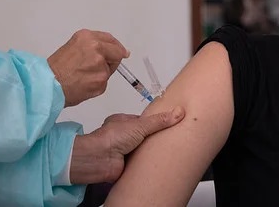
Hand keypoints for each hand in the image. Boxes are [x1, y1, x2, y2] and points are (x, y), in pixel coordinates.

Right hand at [48, 29, 128, 106]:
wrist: (48, 84)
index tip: (122, 51)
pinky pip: (104, 82)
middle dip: (113, 60)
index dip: (116, 47)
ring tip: (83, 77)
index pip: (110, 39)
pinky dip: (97, 85)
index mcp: (87, 37)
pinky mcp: (101, 79)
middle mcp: (95, 48)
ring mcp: (100, 64)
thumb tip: (111, 51)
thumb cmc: (57, 68)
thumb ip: (92, 46)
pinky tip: (83, 84)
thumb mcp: (74, 46)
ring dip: (101, 74)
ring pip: (109, 70)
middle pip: (116, 53)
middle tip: (100, 68)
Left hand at [69, 107, 184, 183]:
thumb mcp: (140, 125)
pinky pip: (140, 166)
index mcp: (123, 122)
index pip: (143, 121)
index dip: (156, 123)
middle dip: (155, 140)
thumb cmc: (111, 138)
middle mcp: (123, 137)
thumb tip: (178, 112)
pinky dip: (147, 166)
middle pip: (144, 137)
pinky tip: (157, 165)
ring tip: (168, 153)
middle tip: (172, 140)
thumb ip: (159, 121)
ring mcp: (124, 152)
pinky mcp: (125, 166)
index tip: (170, 123)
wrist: (99, 160)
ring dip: (150, 154)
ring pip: (142, 152)